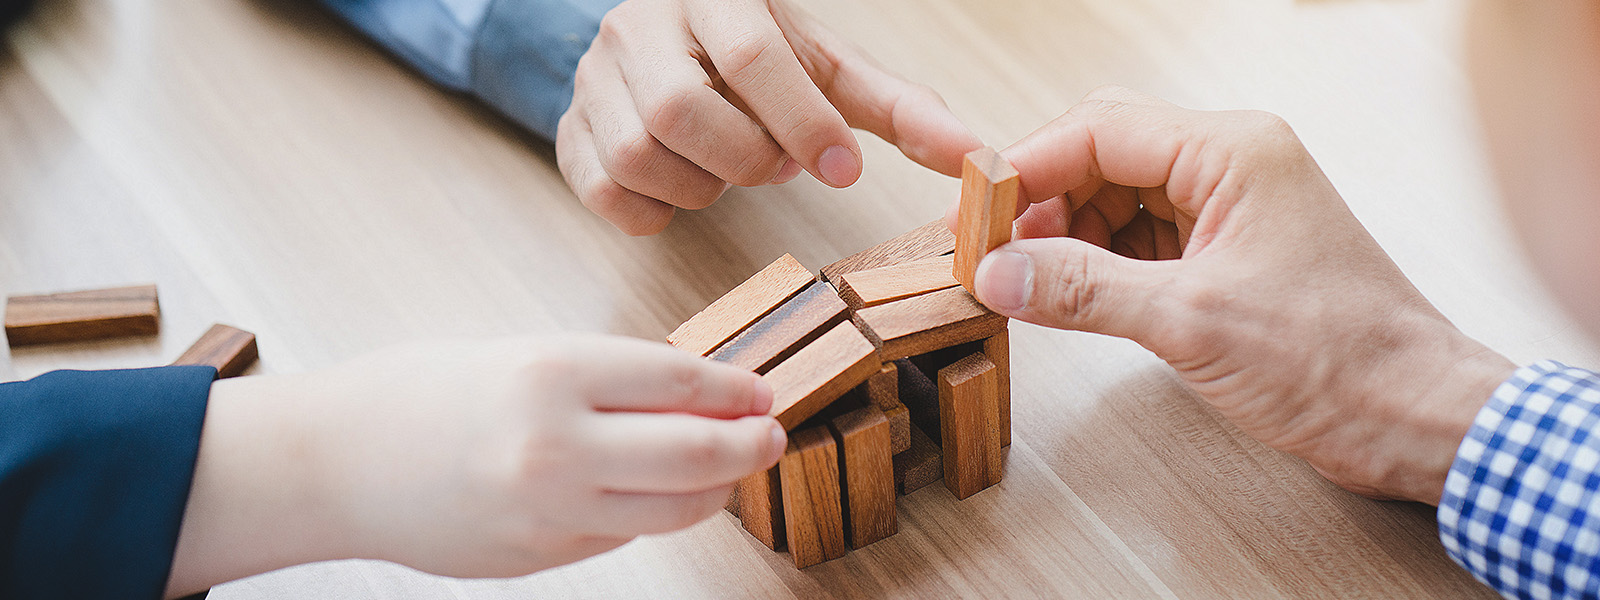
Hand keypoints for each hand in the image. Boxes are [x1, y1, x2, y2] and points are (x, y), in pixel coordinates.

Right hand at [164, 335, 784, 596]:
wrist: (338, 462)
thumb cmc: (425, 394)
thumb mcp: (522, 356)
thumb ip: (611, 380)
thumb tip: (703, 396)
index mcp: (553, 371)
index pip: (683, 382)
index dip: (737, 390)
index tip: (760, 391)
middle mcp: (558, 442)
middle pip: (699, 451)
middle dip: (752, 443)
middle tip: (772, 434)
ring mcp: (550, 508)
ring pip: (677, 508)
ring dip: (717, 487)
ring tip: (729, 467)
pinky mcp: (541, 555)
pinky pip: (626, 534)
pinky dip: (656, 512)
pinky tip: (662, 491)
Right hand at [556, 0, 981, 234]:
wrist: (673, 38)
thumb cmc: (760, 57)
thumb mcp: (830, 68)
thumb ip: (901, 111)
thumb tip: (978, 160)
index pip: (751, 56)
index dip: (803, 123)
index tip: (844, 171)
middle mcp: (639, 25)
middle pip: (683, 113)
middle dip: (748, 160)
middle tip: (779, 162)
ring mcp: (593, 78)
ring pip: (639, 156)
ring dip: (704, 186)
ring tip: (732, 167)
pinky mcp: (570, 129)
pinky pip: (604, 192)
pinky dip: (656, 210)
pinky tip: (688, 187)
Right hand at [966, 86, 1515, 503]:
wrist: (1414, 415)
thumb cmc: (1340, 359)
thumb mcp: (1190, 322)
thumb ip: (1083, 290)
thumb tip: (999, 272)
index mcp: (1232, 152)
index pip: (1099, 130)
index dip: (1026, 169)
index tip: (974, 214)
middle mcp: (1233, 165)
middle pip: (1104, 155)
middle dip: (1041, 200)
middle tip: (990, 249)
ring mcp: (1233, 207)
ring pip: (1119, 198)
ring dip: (1066, 234)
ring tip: (1023, 280)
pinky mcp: (1231, 252)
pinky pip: (1144, 238)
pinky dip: (1100, 263)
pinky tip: (1069, 294)